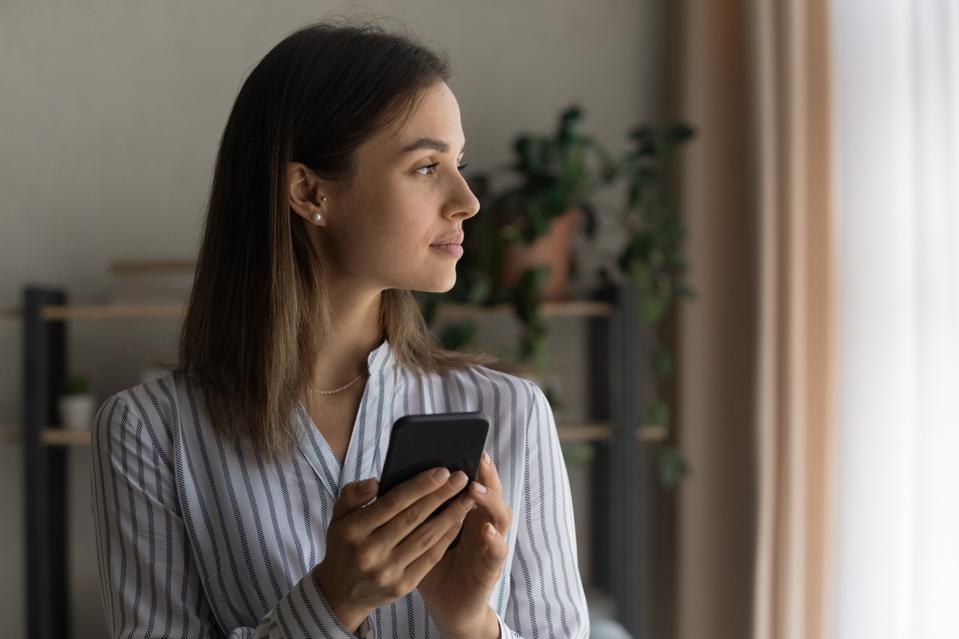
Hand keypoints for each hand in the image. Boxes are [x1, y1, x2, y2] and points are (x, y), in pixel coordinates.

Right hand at [312, 468, 476, 631]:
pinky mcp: (403, 586)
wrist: (341, 594)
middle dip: (441, 495)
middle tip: (461, 478)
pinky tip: (459, 522)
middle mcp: (370, 552)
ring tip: (468, 498)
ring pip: (426, 537)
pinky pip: (430, 557)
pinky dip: (447, 538)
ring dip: (451, 515)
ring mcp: (388, 571)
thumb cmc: (344, 546)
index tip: (442, 471)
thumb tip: (376, 482)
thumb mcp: (338, 517)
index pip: (393, 502)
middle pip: (413, 517)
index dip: (420, 486)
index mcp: (353, 530)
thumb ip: (353, 494)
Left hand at [417, 451, 510, 637]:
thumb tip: (390, 481)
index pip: (473, 480)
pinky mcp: (492, 568)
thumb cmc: (429, 566)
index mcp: (466, 512)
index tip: (463, 443)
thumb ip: (408, 510)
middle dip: (485, 474)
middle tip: (477, 456)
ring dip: (490, 500)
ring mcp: (491, 544)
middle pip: (491, 492)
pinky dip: (494, 539)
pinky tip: (485, 528)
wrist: (446, 606)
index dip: (471, 464)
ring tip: (475, 488)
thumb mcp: (415, 534)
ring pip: (500, 516)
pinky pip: (497, 551)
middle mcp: (483, 522)